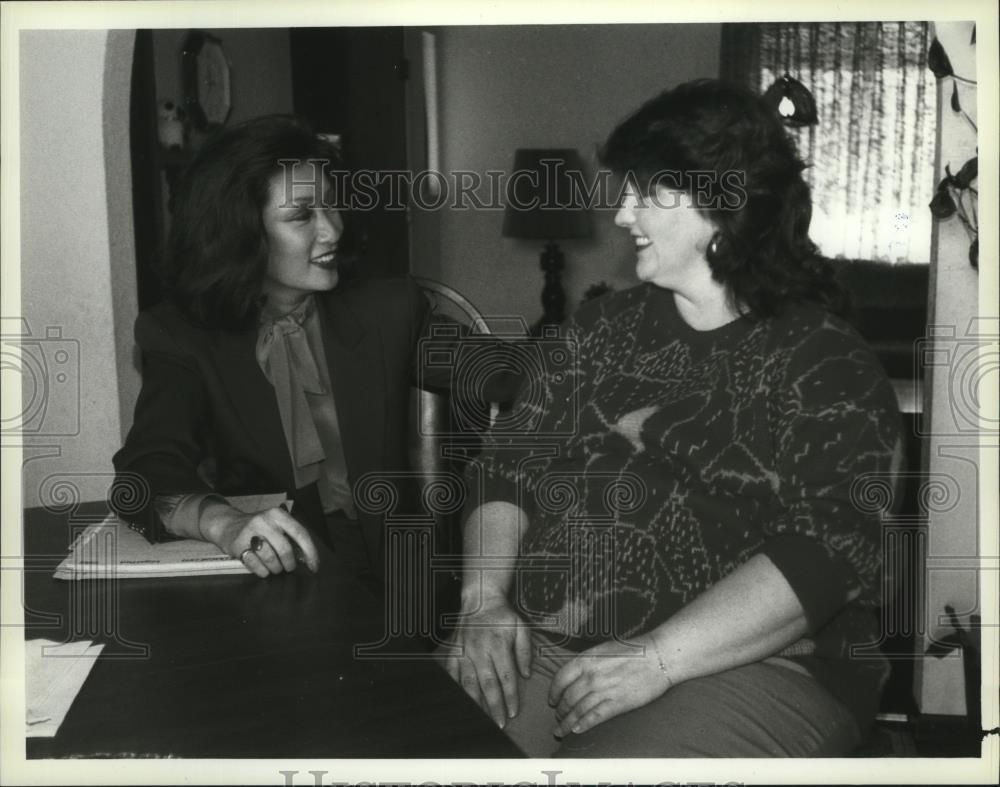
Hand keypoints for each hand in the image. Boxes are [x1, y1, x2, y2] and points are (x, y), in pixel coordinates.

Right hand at [208, 505, 319, 577]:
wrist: (228, 525)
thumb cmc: (259, 528)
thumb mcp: (276, 525)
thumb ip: (291, 537)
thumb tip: (307, 558)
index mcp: (278, 515)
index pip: (300, 533)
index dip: (310, 552)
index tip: (314, 566)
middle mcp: (264, 521)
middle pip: (285, 549)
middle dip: (290, 564)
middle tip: (289, 567)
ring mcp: (249, 533)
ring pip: (271, 559)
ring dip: (276, 569)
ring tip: (276, 567)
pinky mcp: (238, 545)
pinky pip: (256, 565)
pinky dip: (263, 571)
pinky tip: (263, 569)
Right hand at [443, 598, 531, 728]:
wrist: (480, 600)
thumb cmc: (503, 615)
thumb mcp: (521, 627)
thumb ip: (524, 650)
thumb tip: (526, 674)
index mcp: (498, 644)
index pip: (506, 676)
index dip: (510, 696)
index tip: (513, 712)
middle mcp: (479, 650)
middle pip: (487, 684)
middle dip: (494, 706)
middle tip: (499, 723)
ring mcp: (464, 651)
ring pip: (468, 682)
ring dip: (475, 702)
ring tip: (480, 718)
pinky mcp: (455, 651)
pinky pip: (453, 673)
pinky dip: (455, 688)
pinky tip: (459, 701)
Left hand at [548, 635, 672, 737]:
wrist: (658, 656)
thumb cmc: (633, 651)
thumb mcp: (603, 650)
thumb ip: (587, 663)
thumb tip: (574, 677)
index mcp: (586, 659)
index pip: (560, 678)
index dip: (553, 692)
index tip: (552, 700)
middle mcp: (591, 676)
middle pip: (568, 697)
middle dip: (560, 710)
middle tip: (557, 717)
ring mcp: (604, 690)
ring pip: (578, 710)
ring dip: (567, 722)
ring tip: (561, 730)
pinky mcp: (618, 703)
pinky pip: (595, 717)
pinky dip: (583, 725)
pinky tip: (576, 731)